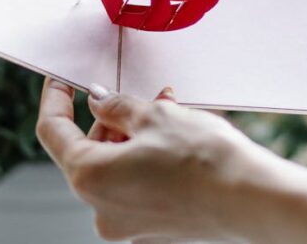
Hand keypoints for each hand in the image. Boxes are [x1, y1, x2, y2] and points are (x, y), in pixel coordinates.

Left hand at [36, 79, 272, 242]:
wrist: (252, 199)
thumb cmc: (204, 160)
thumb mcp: (154, 116)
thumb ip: (116, 106)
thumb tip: (99, 101)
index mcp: (90, 178)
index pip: (54, 131)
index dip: (56, 99)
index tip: (61, 81)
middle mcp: (101, 208)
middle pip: (88, 151)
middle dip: (111, 119)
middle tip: (140, 96)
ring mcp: (128, 222)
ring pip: (116, 166)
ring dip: (134, 136)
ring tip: (169, 113)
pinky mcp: (153, 226)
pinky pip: (137, 184)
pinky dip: (148, 159)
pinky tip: (175, 139)